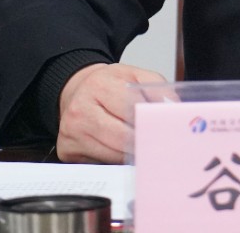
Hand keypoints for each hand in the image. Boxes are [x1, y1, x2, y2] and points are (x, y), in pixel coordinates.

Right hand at [56, 63, 170, 162]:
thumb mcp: (134, 75)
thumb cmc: (108, 85)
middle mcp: (80, 109)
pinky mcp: (67, 150)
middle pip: (122, 138)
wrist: (77, 90)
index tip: (166, 132)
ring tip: (146, 150)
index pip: (131, 111)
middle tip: (161, 147)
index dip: (151, 124)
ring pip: (113, 155)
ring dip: (132, 156)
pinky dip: (116, 162)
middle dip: (144, 143)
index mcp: (99, 85)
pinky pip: (100, 163)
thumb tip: (172, 109)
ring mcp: (71, 132)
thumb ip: (157, 88)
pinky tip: (124, 154)